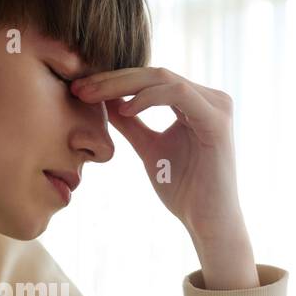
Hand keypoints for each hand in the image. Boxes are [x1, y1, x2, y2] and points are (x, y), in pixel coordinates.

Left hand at [72, 67, 240, 239]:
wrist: (208, 222)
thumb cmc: (184, 190)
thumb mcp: (149, 149)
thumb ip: (132, 125)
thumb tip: (105, 102)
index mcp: (194, 102)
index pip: (149, 80)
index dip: (112, 81)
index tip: (79, 91)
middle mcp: (209, 98)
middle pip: (153, 74)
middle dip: (112, 80)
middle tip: (78, 88)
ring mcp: (216, 106)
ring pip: (162, 78)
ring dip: (122, 85)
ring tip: (92, 96)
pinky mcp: (217, 120)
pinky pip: (178, 94)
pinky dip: (148, 98)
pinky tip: (125, 110)